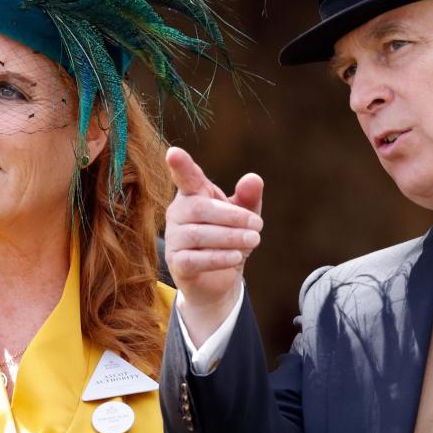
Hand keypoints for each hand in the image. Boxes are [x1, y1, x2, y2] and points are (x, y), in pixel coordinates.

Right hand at [164, 147, 262, 344]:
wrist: (218, 279)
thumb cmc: (228, 238)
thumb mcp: (244, 216)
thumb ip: (248, 197)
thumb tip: (253, 178)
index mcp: (193, 194)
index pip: (185, 177)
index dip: (180, 165)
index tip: (173, 153)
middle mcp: (177, 213)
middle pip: (199, 208)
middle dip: (232, 216)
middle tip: (258, 225)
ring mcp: (174, 239)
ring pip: (198, 234)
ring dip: (230, 237)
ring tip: (254, 240)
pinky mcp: (176, 263)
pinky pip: (195, 259)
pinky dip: (218, 258)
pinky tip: (236, 257)